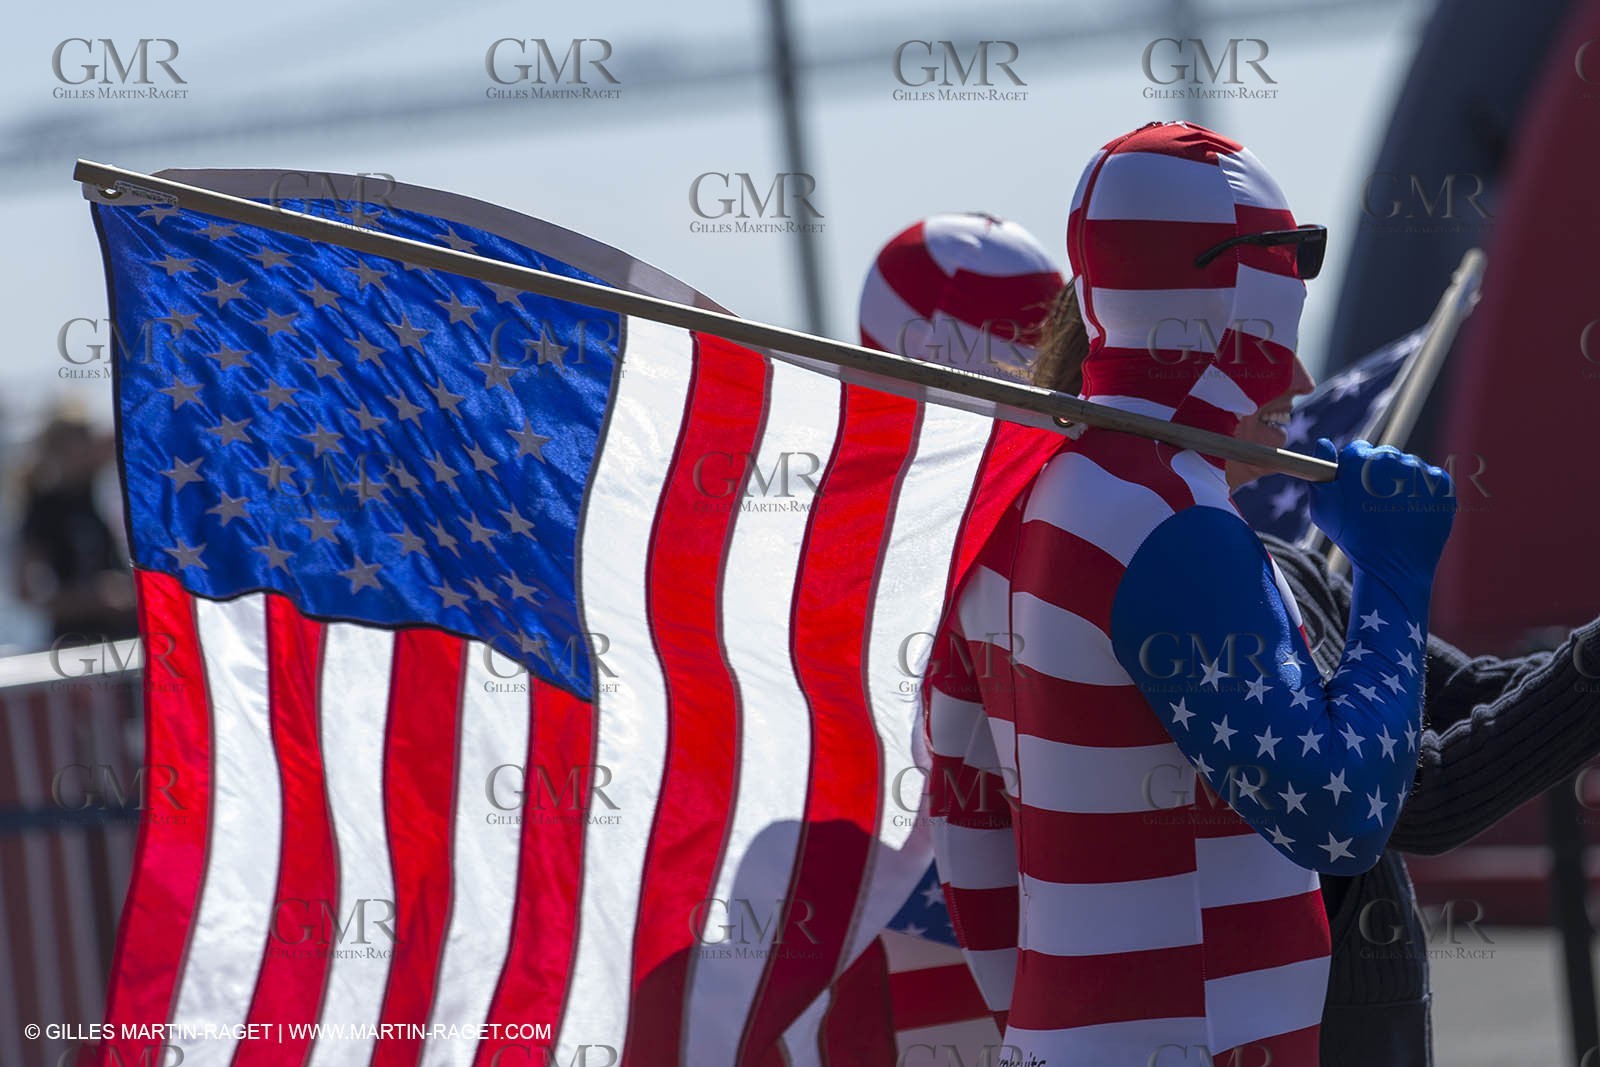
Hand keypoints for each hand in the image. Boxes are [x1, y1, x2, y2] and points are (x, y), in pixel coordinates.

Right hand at [1308, 438, 1455, 597]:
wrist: (1394, 568)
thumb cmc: (1354, 540)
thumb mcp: (1324, 509)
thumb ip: (1321, 472)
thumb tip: (1323, 443)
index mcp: (1362, 461)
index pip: (1358, 450)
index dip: (1354, 469)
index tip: (1356, 487)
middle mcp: (1394, 460)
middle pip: (1385, 457)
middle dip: (1378, 474)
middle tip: (1375, 503)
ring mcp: (1421, 472)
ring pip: (1409, 467)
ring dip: (1402, 482)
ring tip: (1395, 511)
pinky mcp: (1443, 485)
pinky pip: (1431, 478)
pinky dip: (1423, 491)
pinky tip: (1412, 511)